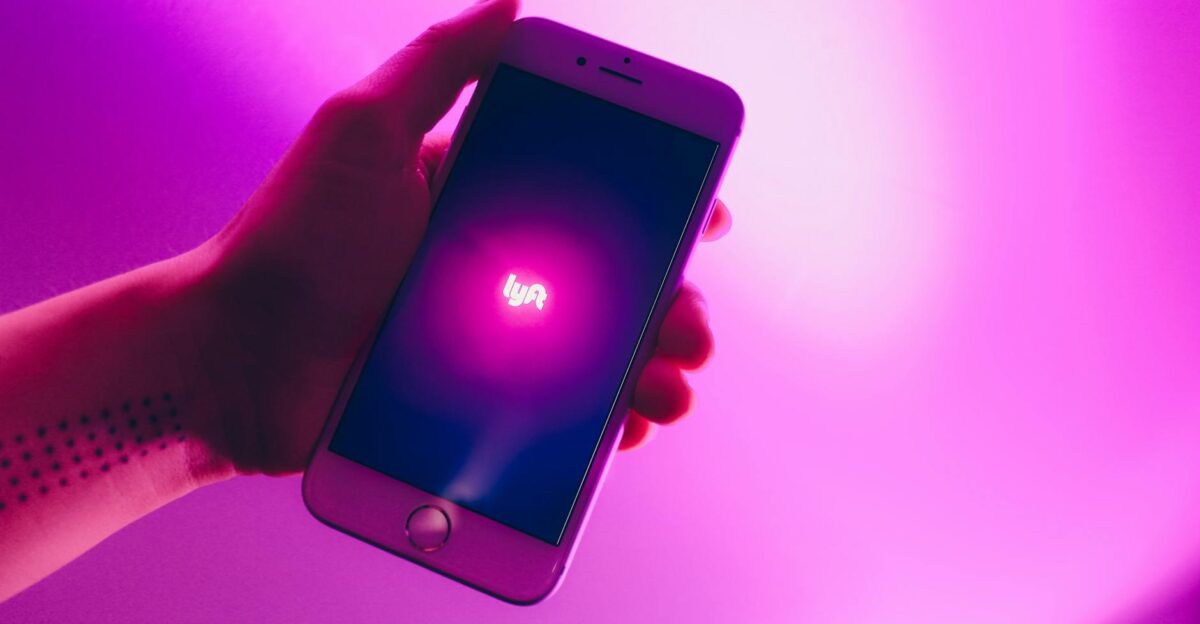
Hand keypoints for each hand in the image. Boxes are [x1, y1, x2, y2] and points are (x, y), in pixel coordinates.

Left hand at [196, 0, 730, 473]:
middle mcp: (498, 269)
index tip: (706, 217)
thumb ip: (439, 65)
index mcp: (485, 198)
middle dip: (674, 302)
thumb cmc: (291, 238)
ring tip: (671, 388)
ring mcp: (491, 344)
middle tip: (693, 326)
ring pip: (601, 354)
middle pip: (615, 283)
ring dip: (654, 368)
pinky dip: (605, 426)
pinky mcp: (476, 408)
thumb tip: (513, 1)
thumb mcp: (362, 130)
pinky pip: (561, 417)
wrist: (234, 359)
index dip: (660, 203)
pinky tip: (625, 429)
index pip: (594, 194)